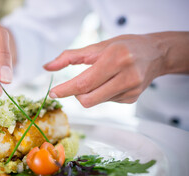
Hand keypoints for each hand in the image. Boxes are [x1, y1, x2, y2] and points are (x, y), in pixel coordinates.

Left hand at [44, 34, 170, 107]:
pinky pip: (106, 101)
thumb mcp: (97, 46)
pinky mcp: (132, 99)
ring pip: (96, 101)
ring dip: (90, 93)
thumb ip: (70, 57)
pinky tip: (112, 83)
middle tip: (76, 84)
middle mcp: (126, 76)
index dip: (66, 90)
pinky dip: (102, 94)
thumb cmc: (123, 46)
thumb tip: (47, 67)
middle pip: (88, 98)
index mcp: (116, 58)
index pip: (84, 82)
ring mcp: (131, 90)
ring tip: (101, 77)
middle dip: (76, 94)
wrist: (154, 54)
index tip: (52, 93)